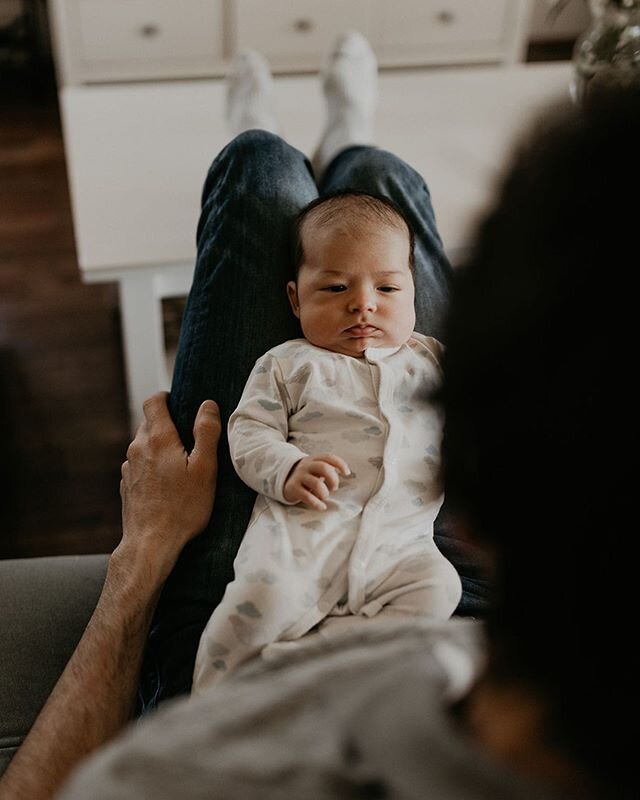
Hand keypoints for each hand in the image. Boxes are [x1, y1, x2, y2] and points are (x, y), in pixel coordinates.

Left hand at [118, 392, 219, 584]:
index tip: (181, 403)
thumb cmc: (183, 508)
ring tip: (182, 465)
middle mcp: (138, 448)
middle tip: (191, 439)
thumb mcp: (205, 468)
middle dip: (169, 424)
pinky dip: (153, 465)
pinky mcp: (127, 485)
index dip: (167, 397)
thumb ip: (206, 433)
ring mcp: (129, 467)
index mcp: (158, 438)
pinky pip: (140, 465)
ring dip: (161, 447)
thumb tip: (208, 405)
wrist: (151, 544)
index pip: (153, 401)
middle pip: (150, 422)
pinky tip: (169, 484)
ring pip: (144, 445)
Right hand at [283, 453, 349, 510]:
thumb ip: (328, 469)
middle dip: (333, 479)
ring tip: (324, 496)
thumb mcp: (316, 469)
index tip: (346, 473)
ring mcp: (299, 476)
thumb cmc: (308, 476)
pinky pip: (307, 496)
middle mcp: (306, 466)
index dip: (340, 464)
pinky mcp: (293, 488)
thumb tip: (345, 473)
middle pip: (324, 468)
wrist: (284, 480)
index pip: (328, 457)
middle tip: (334, 488)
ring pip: (317, 484)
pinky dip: (317, 504)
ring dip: (325, 493)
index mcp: (314, 459)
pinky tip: (322, 507)